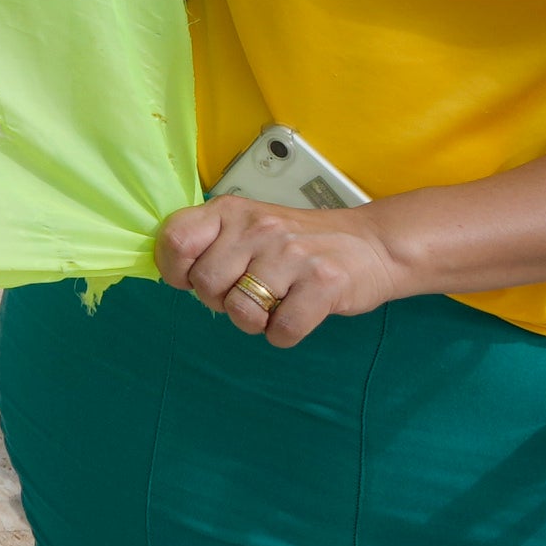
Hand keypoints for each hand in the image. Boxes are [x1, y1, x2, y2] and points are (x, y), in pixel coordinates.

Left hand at [156, 195, 414, 346]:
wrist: (372, 244)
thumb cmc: (300, 241)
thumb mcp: (249, 227)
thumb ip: (212, 242)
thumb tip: (174, 274)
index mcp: (231, 212)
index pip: (176, 238)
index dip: (174, 269)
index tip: (190, 280)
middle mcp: (258, 228)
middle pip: (205, 284)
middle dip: (220, 301)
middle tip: (248, 293)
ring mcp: (291, 255)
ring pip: (241, 312)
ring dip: (255, 321)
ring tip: (275, 303)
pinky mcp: (323, 283)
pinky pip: (283, 330)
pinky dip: (285, 334)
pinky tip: (297, 314)